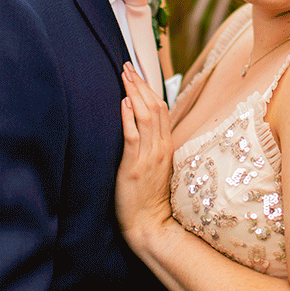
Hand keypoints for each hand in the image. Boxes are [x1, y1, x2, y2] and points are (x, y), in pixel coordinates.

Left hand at [116, 62, 175, 250]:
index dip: (150, 88)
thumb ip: (153, 145)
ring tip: (124, 76)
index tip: (138, 73)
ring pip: (146, 117)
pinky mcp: (134, 167)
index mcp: (167, 146)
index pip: (162, 109)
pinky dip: (128, 118)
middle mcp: (161, 148)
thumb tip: (143, 124)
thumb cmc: (150, 197)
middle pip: (155, 107)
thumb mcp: (157, 166)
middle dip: (141, 84)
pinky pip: (133, 137)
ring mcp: (149, 157)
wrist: (150, 223)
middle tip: (128, 66)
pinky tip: (123, 103)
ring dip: (134, 94)